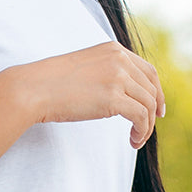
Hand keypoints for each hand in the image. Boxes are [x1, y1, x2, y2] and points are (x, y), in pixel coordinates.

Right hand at [18, 42, 165, 149]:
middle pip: (151, 89)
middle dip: (152, 113)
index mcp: (113, 50)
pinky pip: (140, 116)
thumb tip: (115, 95)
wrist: (33, 89)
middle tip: (144, 131)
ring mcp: (117, 77)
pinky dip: (141, 131)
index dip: (157, 92)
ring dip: (146, 126)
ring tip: (136, 140)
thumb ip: (103, 74)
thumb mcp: (83, 70)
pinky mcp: (113, 98)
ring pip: (148, 104)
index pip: (148, 71)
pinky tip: (132, 141)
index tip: (157, 110)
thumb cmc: (50, 84)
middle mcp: (120, 60)